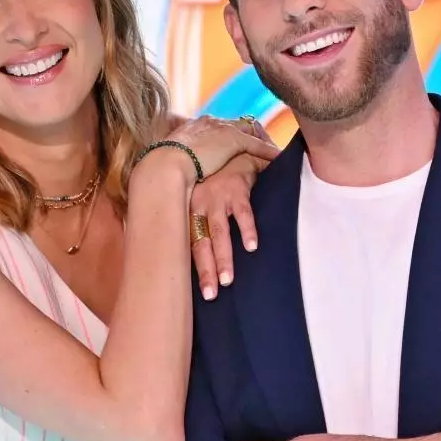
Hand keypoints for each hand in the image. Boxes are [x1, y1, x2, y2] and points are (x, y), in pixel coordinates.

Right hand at [165, 115, 279, 182]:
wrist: (166, 164)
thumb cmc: (164, 167)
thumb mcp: (174, 159)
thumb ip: (183, 159)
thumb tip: (181, 169)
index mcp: (196, 125)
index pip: (220, 126)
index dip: (230, 135)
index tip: (235, 144)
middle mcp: (211, 122)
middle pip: (238, 125)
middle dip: (250, 134)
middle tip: (261, 144)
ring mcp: (223, 129)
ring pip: (250, 133)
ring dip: (261, 143)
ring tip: (272, 152)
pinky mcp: (233, 140)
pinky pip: (257, 145)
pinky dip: (268, 151)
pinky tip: (277, 158)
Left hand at [189, 152, 268, 298]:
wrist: (228, 145)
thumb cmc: (217, 178)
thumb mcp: (202, 197)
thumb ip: (201, 222)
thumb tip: (202, 255)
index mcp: (189, 211)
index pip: (188, 246)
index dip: (195, 270)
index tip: (200, 294)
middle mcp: (199, 206)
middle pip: (201, 244)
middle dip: (206, 271)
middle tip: (212, 294)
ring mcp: (217, 197)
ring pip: (219, 233)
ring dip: (223, 257)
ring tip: (228, 280)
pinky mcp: (236, 189)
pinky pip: (242, 213)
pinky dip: (247, 230)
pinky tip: (252, 247)